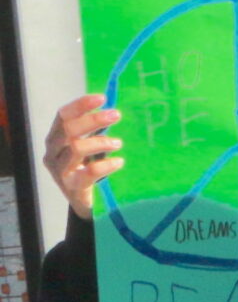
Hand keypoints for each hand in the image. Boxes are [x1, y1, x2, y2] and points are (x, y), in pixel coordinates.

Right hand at [42, 95, 122, 218]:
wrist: (86, 203)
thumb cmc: (88, 169)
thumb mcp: (89, 147)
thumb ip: (94, 131)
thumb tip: (114, 110)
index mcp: (56, 138)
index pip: (62, 115)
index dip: (80, 105)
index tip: (102, 98)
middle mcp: (53, 152)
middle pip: (68, 129)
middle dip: (93, 120)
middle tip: (116, 115)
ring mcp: (60, 170)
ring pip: (75, 149)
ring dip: (100, 142)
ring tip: (118, 143)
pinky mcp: (72, 187)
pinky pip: (88, 173)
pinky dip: (105, 165)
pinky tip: (119, 162)